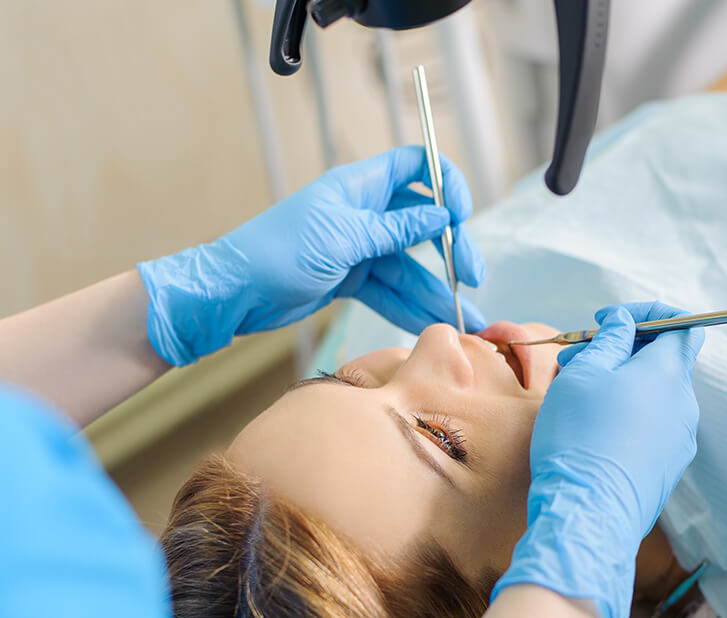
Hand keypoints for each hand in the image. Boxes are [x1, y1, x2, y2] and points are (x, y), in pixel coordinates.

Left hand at [138, 146, 484, 365]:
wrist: (235, 292)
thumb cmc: (277, 252)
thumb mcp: (344, 238)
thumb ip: (396, 230)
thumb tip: (442, 216)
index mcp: (360, 187)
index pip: (415, 167)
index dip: (445, 183)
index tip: (463, 214)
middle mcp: (364, 213)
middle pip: (423, 224)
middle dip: (451, 251)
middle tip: (472, 278)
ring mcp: (359, 248)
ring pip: (409, 266)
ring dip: (436, 291)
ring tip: (464, 320)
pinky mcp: (352, 279)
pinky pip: (391, 291)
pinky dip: (410, 307)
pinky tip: (432, 323)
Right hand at [492, 302, 703, 617]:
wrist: (588, 512)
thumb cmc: (580, 436)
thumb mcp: (585, 374)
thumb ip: (610, 340)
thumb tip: (625, 323)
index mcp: (669, 374)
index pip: (682, 325)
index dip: (647, 315)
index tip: (608, 320)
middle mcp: (684, 405)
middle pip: (662, 361)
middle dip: (621, 351)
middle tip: (577, 357)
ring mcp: (679, 440)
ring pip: (653, 396)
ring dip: (619, 384)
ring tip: (576, 395)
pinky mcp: (667, 468)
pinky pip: (651, 427)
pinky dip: (626, 415)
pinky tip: (590, 429)